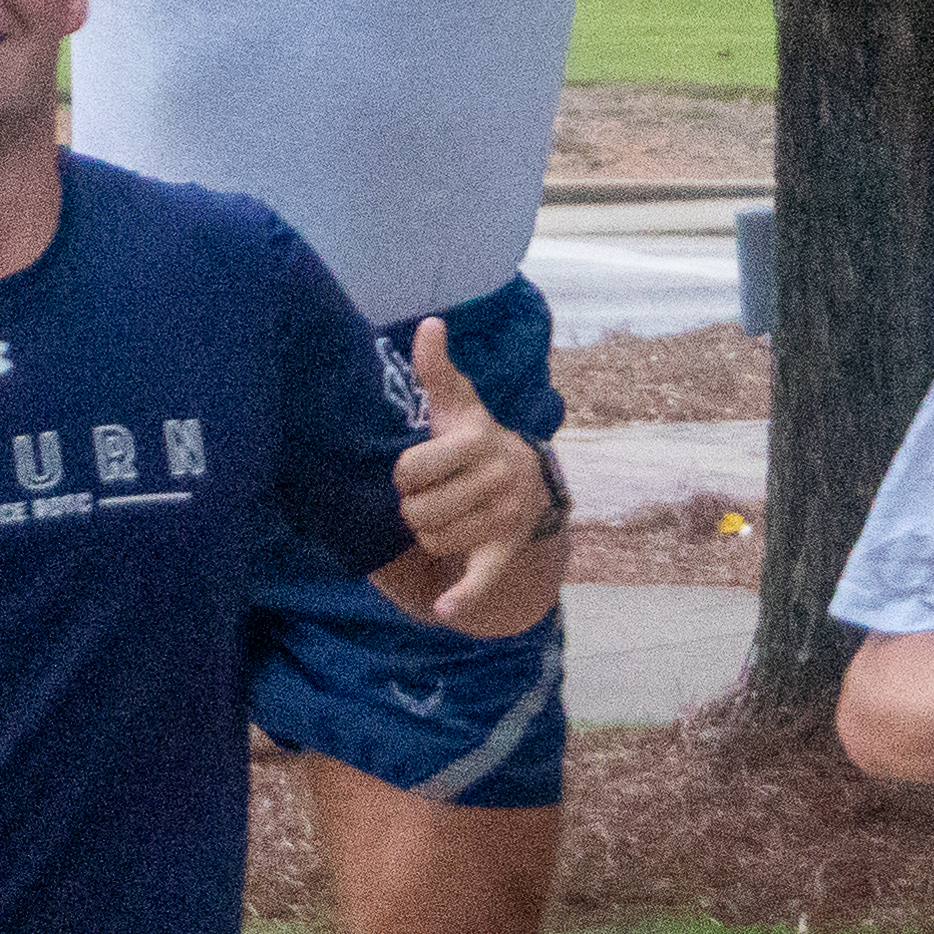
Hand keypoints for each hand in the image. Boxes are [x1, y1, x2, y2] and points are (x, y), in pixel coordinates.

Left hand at [391, 322, 557, 634]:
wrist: (530, 481)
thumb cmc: (477, 441)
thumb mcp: (459, 405)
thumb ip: (438, 370)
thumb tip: (428, 323)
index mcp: (478, 442)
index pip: (409, 470)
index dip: (404, 473)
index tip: (417, 469)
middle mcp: (496, 479)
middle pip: (417, 512)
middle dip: (414, 507)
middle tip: (432, 496)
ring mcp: (503, 517)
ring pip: (432, 540)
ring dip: (429, 533)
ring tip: (447, 515)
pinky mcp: (505, 551)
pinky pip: (480, 577)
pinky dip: (463, 596)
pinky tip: (446, 610)